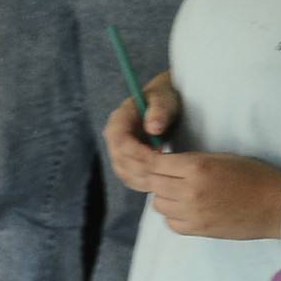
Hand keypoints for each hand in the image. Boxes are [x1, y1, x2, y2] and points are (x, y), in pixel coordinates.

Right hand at [101, 70, 180, 192]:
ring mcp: (118, 150)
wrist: (164, 102)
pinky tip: (159, 181)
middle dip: (142, 168)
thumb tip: (153, 127)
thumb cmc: (165, 98)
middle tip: (165, 170)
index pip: (120, 141)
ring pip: (123, 172)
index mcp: (119, 119)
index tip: (159, 155)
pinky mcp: (126, 160)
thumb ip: (159, 111)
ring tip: (164, 175)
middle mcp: (114, 136)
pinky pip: (129, 177)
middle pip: (120, 160)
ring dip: (143, 178)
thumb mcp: (164, 99)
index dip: (137, 152)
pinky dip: (143, 182)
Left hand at [146, 151, 280, 240]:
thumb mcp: (222, 158)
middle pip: (153, 184)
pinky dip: (174, 216)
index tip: (160, 161)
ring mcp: (193, 214)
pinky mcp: (199, 231)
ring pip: (159, 205)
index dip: (154, 161)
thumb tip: (166, 162)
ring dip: (165, 197)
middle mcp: (190, 191)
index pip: (155, 164)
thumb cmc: (254, 176)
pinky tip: (187, 209)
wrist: (278, 206)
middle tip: (170, 177)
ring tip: (179, 193)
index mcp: (197, 168)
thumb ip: (192, 160)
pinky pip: (171, 223)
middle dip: (158, 178)